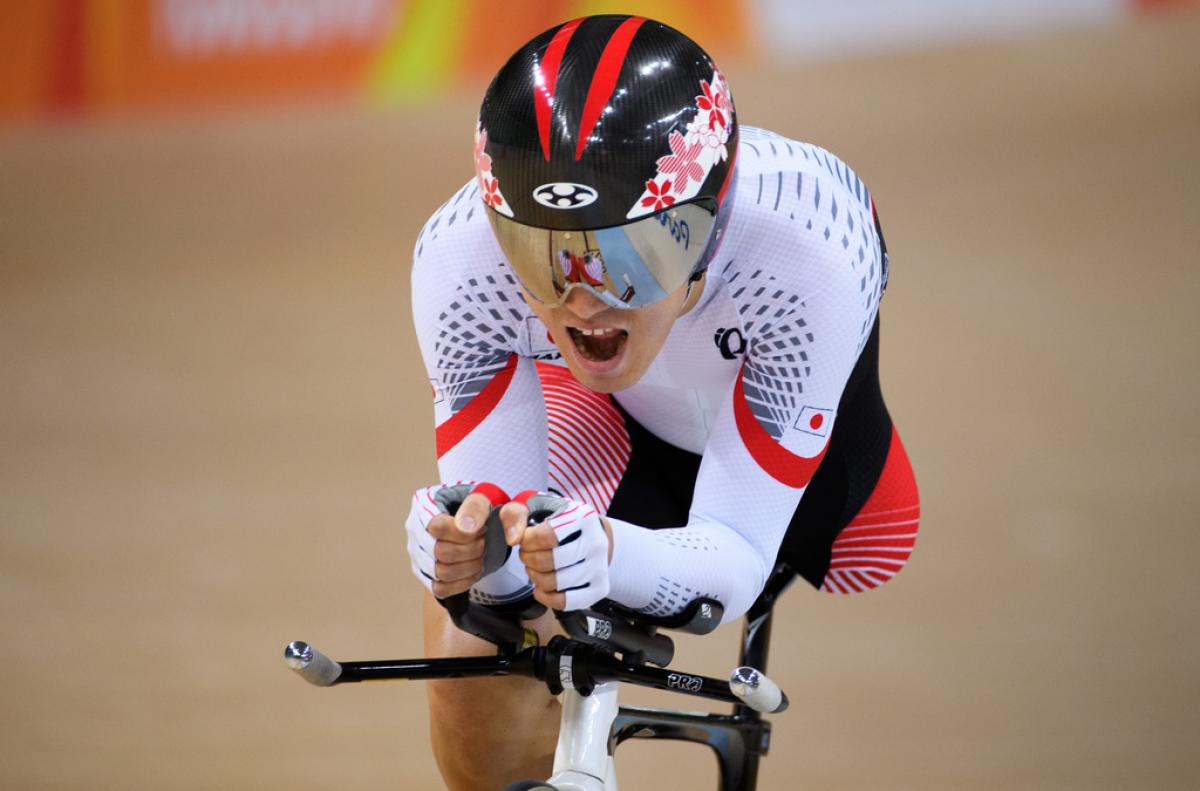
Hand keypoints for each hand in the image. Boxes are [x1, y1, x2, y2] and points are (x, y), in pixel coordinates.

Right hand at [405, 483, 501, 598]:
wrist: (476, 518)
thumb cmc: (476, 505)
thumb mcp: (482, 495)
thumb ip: (475, 506)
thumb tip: (465, 527)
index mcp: (424, 505)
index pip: (437, 528)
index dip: (464, 533)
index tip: (482, 528)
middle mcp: (415, 531)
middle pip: (440, 553)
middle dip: (472, 549)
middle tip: (485, 541)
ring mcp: (418, 554)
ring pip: (442, 573)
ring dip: (471, 566)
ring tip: (482, 553)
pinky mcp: (424, 574)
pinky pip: (441, 588)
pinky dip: (463, 582)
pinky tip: (474, 568)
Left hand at [500, 493, 613, 610]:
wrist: (594, 536)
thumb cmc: (562, 523)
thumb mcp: (538, 507)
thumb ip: (516, 515)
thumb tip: (513, 539)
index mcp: (583, 518)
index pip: (543, 537)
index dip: (526, 541)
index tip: (526, 539)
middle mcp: (596, 544)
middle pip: (545, 562)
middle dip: (527, 559)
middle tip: (528, 554)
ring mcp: (599, 568)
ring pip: (552, 583)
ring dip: (535, 577)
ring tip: (537, 567)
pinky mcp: (598, 589)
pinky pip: (563, 602)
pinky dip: (546, 597)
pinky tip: (543, 586)